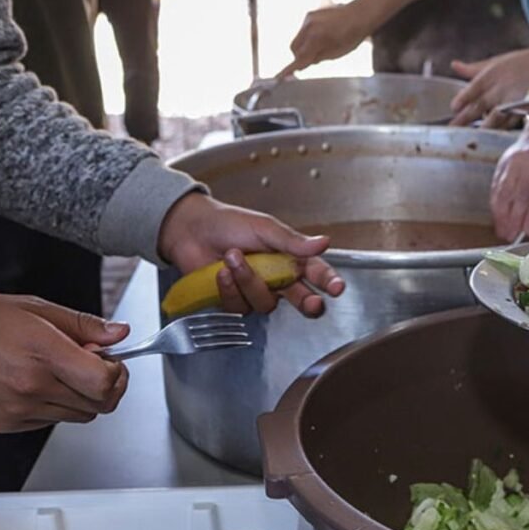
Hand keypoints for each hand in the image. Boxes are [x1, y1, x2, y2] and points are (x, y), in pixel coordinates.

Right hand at [0, 295, 129, 432]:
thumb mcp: (38, 309)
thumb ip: (85, 325)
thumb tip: (120, 333)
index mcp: (43, 355)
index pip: (104, 382)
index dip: (118, 372)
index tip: (113, 360)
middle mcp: (31, 387)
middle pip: (99, 404)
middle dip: (105, 384)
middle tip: (93, 363)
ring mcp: (18, 410)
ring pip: (79, 415)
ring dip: (81, 396)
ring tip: (60, 370)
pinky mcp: (7, 424)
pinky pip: (51, 421)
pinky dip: (56, 405)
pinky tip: (39, 382)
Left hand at [157, 193, 344, 316]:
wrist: (190, 230)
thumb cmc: (228, 223)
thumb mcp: (264, 227)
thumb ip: (293, 241)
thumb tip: (324, 242)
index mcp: (290, 257)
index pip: (316, 273)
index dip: (330, 282)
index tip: (338, 288)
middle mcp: (277, 278)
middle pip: (301, 300)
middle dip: (309, 303)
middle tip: (312, 302)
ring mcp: (256, 291)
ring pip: (266, 303)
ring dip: (249, 280)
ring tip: (233, 257)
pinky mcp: (235, 301)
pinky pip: (240, 306)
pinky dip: (229, 288)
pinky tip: (221, 272)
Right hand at [278, 4, 370, 76]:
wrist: (359, 15)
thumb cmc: (351, 37)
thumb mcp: (336, 54)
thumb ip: (317, 59)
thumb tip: (301, 65)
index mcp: (317, 38)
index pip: (299, 57)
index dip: (290, 69)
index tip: (280, 77)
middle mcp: (309, 26)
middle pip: (293, 48)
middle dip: (300, 57)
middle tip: (313, 59)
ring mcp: (308, 19)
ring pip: (296, 40)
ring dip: (303, 47)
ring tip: (321, 46)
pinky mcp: (309, 15)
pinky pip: (302, 31)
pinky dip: (307, 38)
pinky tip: (322, 36)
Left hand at [449, 48, 528, 128]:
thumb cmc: (525, 62)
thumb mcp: (498, 61)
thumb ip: (474, 68)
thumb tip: (454, 65)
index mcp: (490, 76)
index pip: (469, 93)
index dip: (459, 103)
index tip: (454, 110)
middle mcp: (499, 89)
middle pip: (477, 109)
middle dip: (463, 121)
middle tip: (453, 130)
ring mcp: (512, 103)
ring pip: (493, 120)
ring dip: (483, 129)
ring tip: (473, 138)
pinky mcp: (524, 113)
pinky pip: (509, 124)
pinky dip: (501, 130)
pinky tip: (495, 135)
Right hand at [490, 121, 528, 241]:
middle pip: (521, 192)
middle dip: (515, 217)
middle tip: (512, 237)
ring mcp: (514, 160)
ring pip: (505, 189)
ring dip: (502, 214)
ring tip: (502, 231)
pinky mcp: (502, 162)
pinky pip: (496, 185)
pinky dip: (495, 204)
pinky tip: (496, 217)